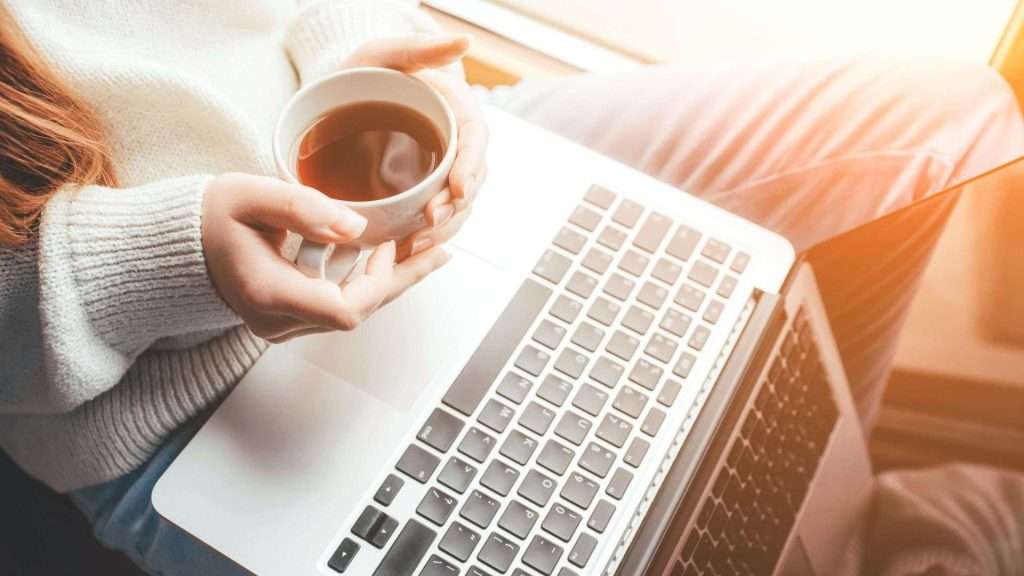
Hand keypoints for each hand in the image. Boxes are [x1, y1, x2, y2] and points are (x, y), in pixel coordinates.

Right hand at [202, 173, 449, 341]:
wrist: (182, 243)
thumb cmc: (212, 216)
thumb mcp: (251, 197)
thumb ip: (302, 208)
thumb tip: (356, 227)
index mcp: (268, 294)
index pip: (344, 310)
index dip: (378, 280)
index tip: (387, 243)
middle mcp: (277, 321)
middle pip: (358, 314)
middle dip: (400, 280)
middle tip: (438, 250)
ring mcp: (283, 326)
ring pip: (353, 313)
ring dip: (389, 282)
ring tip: (426, 252)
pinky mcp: (289, 319)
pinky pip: (340, 307)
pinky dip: (367, 283)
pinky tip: (391, 260)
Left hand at [340, 34, 488, 258]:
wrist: (341, 96)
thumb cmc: (363, 72)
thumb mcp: (382, 54)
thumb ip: (418, 48)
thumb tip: (464, 42)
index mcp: (455, 109)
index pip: (475, 141)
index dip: (471, 167)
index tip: (458, 189)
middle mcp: (455, 143)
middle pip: (470, 181)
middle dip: (454, 207)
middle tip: (429, 223)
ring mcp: (442, 170)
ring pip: (457, 206)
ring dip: (442, 229)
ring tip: (415, 243)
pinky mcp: (425, 191)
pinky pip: (436, 217)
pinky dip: (426, 236)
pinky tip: (406, 248)